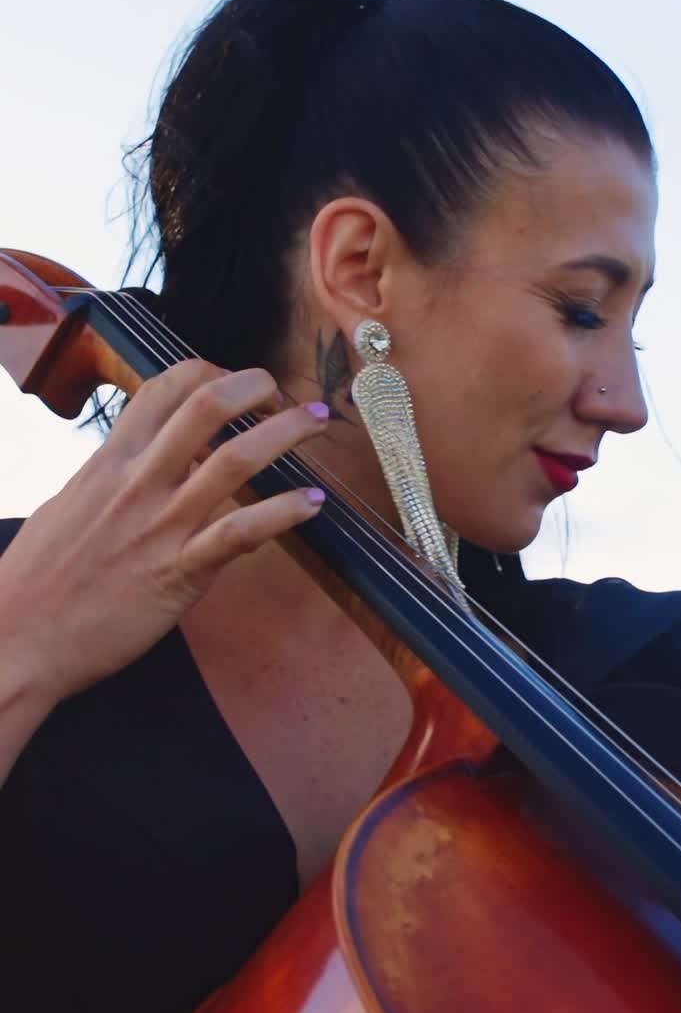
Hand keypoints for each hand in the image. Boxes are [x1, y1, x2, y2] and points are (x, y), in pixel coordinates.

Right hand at [0, 361, 330, 706]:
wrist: (16, 639)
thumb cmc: (39, 578)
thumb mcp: (70, 504)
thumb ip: (112, 478)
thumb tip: (139, 462)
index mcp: (109, 461)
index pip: (164, 389)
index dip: (210, 373)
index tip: (238, 385)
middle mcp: (138, 482)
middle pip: (205, 406)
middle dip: (255, 387)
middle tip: (285, 392)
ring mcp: (162, 525)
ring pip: (235, 460)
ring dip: (286, 433)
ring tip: (318, 422)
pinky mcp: (181, 571)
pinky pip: (242, 531)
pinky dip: (284, 512)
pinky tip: (314, 502)